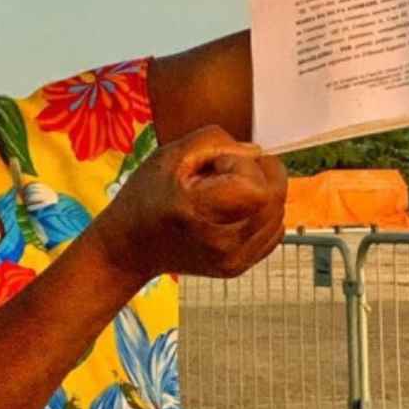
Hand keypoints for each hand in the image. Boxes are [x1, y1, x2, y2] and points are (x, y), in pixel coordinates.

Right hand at [93, 125, 287, 280]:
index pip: (257, 186)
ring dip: (263, 193)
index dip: (242, 164)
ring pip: (279, 213)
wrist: (129, 248)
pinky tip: (235, 209)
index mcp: (199, 213)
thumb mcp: (170, 155)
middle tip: (226, 172)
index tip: (213, 166)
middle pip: (276, 197)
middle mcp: (221, 244)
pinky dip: (263, 214)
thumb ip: (216, 141)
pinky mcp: (238, 267)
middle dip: (260, 173)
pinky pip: (274, 231)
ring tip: (227, 192)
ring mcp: (232, 261)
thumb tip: (256, 152)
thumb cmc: (145, 197)